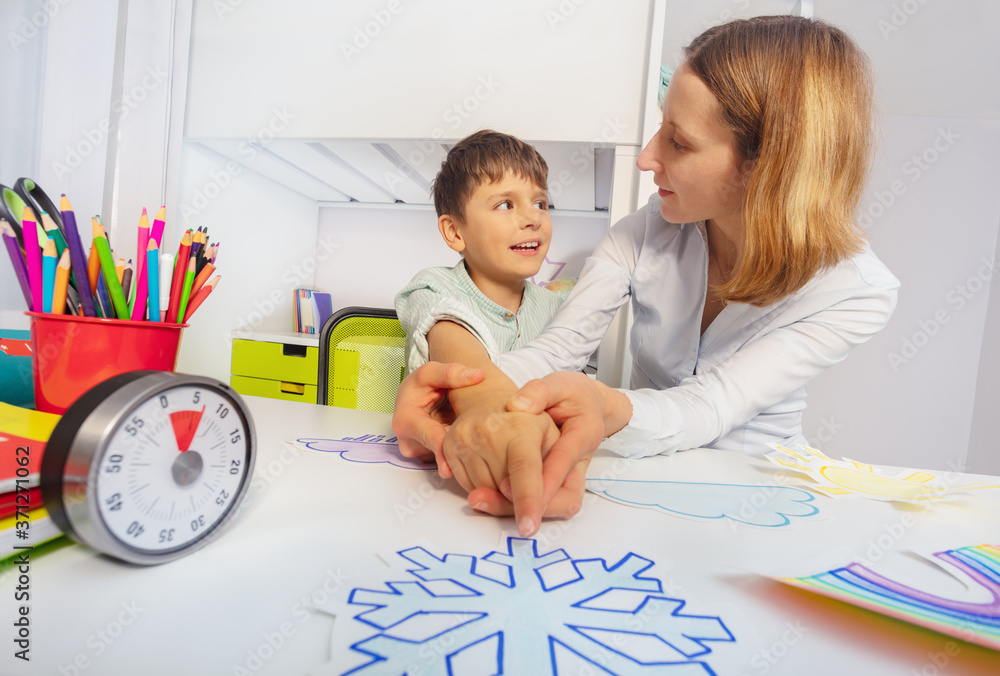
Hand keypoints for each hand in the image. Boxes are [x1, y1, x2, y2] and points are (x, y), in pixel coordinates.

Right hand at [391, 362, 483, 476]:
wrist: (413, 397)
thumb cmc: (420, 385)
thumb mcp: (431, 372)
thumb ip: (451, 372)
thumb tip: (476, 376)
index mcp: (406, 421)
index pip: (432, 437)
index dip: (449, 448)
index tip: (461, 461)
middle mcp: (410, 442)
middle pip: (442, 451)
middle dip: (463, 450)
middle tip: (487, 453)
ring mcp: (420, 452)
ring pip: (447, 456)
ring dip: (464, 451)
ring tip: (482, 443)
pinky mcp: (431, 457)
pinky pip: (450, 457)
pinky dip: (462, 451)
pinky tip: (474, 443)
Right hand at [443, 407, 559, 534]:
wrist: (492, 400)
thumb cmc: (530, 423)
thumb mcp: (554, 439)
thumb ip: (551, 472)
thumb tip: (525, 499)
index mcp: (521, 428)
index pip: (524, 471)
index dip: (528, 501)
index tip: (529, 528)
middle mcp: (488, 431)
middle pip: (502, 489)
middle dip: (517, 498)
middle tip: (528, 484)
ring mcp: (464, 438)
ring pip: (482, 492)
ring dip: (497, 493)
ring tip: (507, 469)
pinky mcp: (448, 446)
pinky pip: (466, 486)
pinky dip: (481, 487)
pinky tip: (491, 468)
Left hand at [467, 371, 627, 525]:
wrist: (586, 407)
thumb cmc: (572, 395)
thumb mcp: (559, 385)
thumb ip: (540, 392)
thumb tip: (518, 405)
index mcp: (583, 435)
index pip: (562, 461)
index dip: (539, 480)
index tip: (510, 489)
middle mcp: (580, 463)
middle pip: (561, 498)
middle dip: (525, 504)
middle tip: (485, 500)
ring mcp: (571, 479)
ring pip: (552, 507)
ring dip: (514, 508)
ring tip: (478, 500)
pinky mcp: (558, 487)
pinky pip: (541, 504)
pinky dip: (513, 504)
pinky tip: (484, 496)